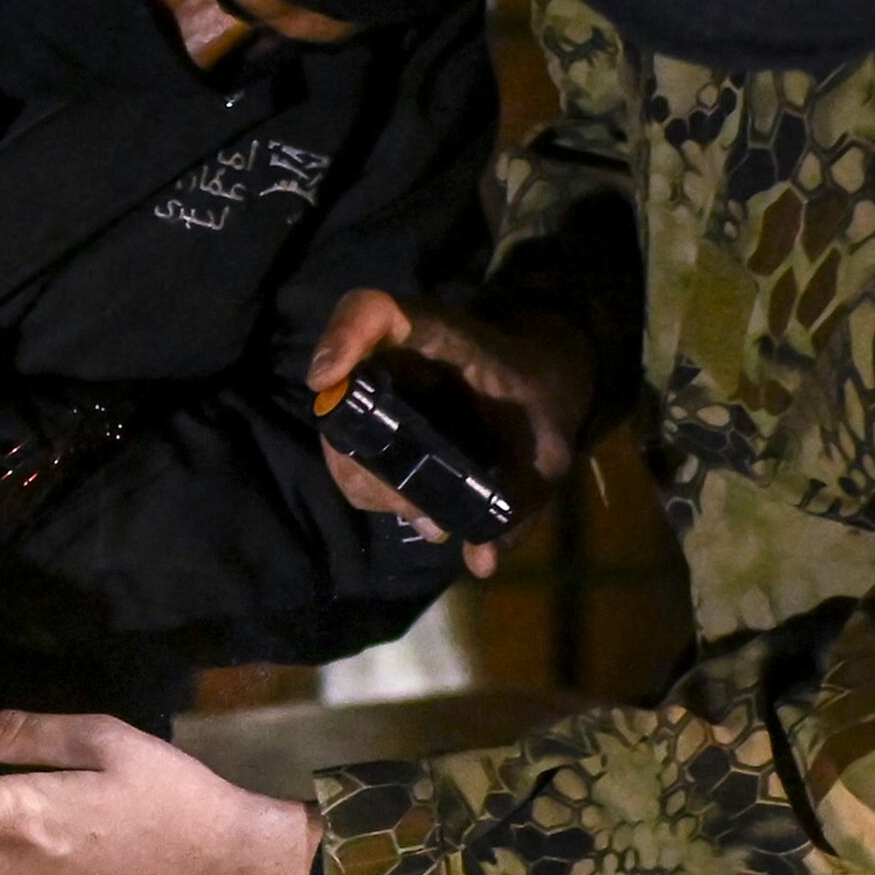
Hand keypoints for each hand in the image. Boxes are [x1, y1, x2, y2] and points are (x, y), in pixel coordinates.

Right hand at [305, 289, 595, 576]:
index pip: (378, 312)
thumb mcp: (549, 451)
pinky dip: (374, 491)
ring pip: (340, 435)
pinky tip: (417, 511)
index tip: (325, 381)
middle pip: (342, 399)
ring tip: (428, 518)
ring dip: (371, 487)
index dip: (344, 336)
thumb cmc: (544, 397)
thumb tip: (481, 561)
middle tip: (419, 510)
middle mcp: (394, 356)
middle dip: (365, 466)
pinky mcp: (376, 417)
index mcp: (443, 338)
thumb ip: (522, 504)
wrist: (543, 377)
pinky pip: (353, 454)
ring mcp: (379, 386)